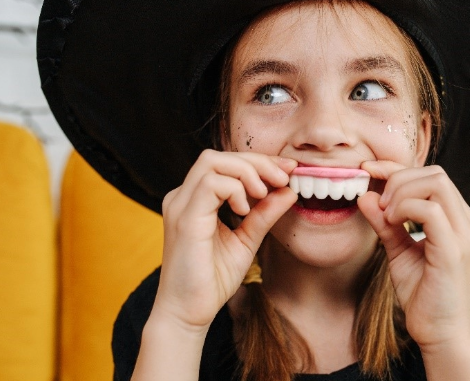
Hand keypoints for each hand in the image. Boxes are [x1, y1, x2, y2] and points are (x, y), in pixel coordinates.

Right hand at [153, 149, 296, 330]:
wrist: (188, 313)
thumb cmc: (212, 279)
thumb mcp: (247, 239)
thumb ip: (264, 214)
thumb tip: (289, 190)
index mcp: (195, 199)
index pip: (225, 163)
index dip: (258, 161)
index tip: (287, 171)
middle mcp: (183, 196)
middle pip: (218, 156)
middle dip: (256, 161)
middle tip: (283, 177)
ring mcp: (180, 204)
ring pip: (212, 161)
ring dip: (246, 172)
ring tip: (263, 194)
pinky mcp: (184, 218)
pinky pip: (211, 184)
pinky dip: (235, 189)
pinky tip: (244, 210)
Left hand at [358, 161, 469, 348]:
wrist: (439, 332)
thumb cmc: (422, 292)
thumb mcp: (397, 249)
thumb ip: (384, 223)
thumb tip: (365, 195)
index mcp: (458, 218)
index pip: (431, 176)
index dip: (397, 168)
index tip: (367, 170)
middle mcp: (467, 221)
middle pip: (434, 173)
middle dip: (398, 179)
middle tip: (379, 203)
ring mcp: (464, 234)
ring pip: (435, 183)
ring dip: (401, 192)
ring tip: (386, 215)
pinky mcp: (455, 249)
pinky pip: (431, 210)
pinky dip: (405, 209)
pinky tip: (391, 222)